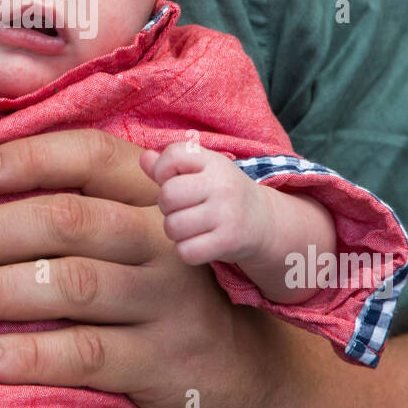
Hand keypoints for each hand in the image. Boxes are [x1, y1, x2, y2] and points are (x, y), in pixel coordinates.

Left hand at [0, 129, 284, 407]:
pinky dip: (30, 355)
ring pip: (72, 284)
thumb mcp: (132, 239)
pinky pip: (87, 353)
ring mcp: (167, 300)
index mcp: (152, 198)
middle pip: (69, 220)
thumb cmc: (156, 293)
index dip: (29, 158)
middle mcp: (163, 239)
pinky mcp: (161, 361)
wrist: (237, 373)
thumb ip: (77, 207)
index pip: (91, 157)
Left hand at [139, 142, 276, 265]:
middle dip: (166, 206)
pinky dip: (185, 251)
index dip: (162, 170)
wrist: (263, 221)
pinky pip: (186, 251)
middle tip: (181, 209)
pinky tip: (197, 243)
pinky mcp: (229, 242)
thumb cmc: (220, 193)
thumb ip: (169, 165)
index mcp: (214, 162)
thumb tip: (144, 159)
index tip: (173, 180)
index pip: (172, 156)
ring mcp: (228, 214)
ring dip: (174, 231)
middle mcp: (222, 185)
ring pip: (173, 226)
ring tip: (188, 226)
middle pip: (167, 195)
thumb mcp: (201, 171)